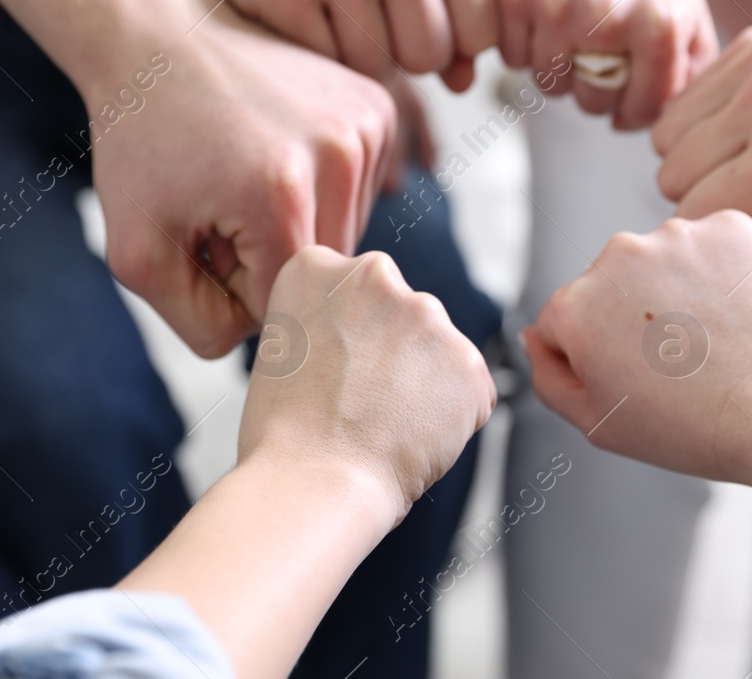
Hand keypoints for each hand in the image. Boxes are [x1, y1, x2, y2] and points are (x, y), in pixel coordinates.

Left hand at [92, 0, 397, 357]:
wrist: (160, 32)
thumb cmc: (142, 141)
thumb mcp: (136, 253)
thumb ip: (200, 326)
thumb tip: (273, 343)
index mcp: (283, 200)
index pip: (286, 306)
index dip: (233, 287)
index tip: (199, 241)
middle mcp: (342, 157)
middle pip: (323, 272)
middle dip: (268, 258)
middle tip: (218, 205)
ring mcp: (370, 124)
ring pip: (347, 231)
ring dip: (298, 223)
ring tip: (245, 172)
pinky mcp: (380, 106)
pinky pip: (361, 188)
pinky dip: (322, 187)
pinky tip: (276, 152)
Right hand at [150, 0, 497, 92]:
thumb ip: (448, 14)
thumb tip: (464, 82)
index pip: (483, 29)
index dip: (450, 43)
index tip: (414, 20)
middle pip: (432, 54)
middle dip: (401, 55)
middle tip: (362, 15)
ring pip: (381, 68)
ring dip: (355, 58)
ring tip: (328, 10)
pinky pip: (330, 67)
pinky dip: (316, 56)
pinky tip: (298, 16)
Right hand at [240, 246, 496, 522]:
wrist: (314, 481)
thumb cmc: (284, 434)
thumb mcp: (281, 348)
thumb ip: (327, 323)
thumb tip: (362, 339)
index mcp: (319, 269)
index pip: (353, 290)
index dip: (347, 338)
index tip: (333, 367)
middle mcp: (376, 276)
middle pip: (400, 313)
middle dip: (392, 352)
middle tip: (361, 400)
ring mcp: (427, 315)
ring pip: (437, 350)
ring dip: (424, 382)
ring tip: (386, 425)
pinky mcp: (466, 359)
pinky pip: (470, 390)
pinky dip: (455, 416)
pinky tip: (415, 437)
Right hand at [498, 0, 716, 127]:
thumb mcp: (690, 8)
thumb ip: (695, 69)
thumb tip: (675, 121)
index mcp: (659, 26)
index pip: (642, 109)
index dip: (635, 111)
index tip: (629, 97)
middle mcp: (608, 19)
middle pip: (591, 102)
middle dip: (597, 90)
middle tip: (599, 59)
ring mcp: (557, 7)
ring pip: (549, 84)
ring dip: (560, 70)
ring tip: (574, 36)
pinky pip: (514, 58)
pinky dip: (526, 48)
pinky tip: (545, 22)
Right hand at [522, 211, 751, 484]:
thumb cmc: (700, 426)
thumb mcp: (600, 425)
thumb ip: (549, 376)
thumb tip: (538, 337)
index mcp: (576, 306)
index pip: (563, 320)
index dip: (595, 355)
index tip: (634, 376)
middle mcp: (617, 256)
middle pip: (610, 283)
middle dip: (631, 314)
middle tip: (675, 362)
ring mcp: (675, 235)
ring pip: (660, 259)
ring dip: (676, 288)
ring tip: (712, 339)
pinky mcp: (727, 224)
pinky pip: (710, 244)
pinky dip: (720, 271)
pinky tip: (736, 313)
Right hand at [651, 26, 751, 272]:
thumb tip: (708, 237)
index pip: (698, 210)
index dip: (715, 233)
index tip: (750, 230)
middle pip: (672, 172)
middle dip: (702, 195)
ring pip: (667, 134)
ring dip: (696, 158)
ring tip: (748, 163)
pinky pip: (687, 98)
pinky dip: (704, 122)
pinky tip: (748, 131)